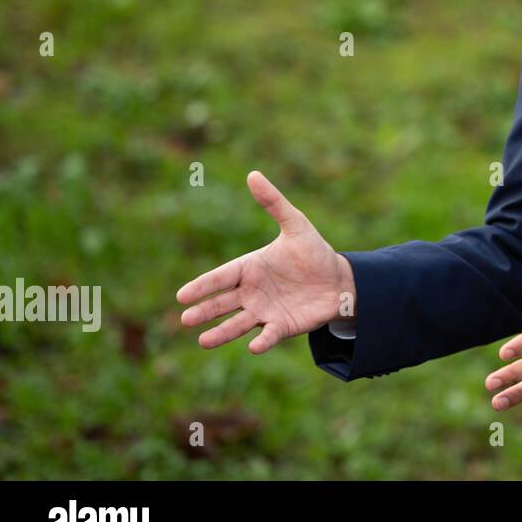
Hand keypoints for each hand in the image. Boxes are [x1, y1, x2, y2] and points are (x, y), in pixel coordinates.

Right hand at [176, 170, 354, 353]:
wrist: (339, 279)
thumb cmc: (313, 252)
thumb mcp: (296, 224)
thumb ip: (274, 203)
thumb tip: (253, 174)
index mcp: (250, 268)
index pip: (220, 277)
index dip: (202, 286)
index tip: (182, 295)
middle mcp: (252, 292)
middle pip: (222, 303)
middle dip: (204, 311)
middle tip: (184, 319)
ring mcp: (265, 311)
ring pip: (238, 323)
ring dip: (222, 332)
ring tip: (203, 341)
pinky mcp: (283, 326)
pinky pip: (269, 335)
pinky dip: (262, 341)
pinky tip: (254, 347)